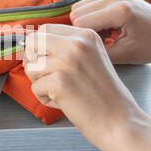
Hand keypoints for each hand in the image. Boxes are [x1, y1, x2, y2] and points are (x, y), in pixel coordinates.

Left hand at [23, 24, 143, 144]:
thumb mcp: (91, 58)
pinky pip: (35, 87)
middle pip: (33, 41)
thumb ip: (68, 48)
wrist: (119, 121)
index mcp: (85, 35)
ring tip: (59, 91)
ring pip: (31, 67)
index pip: (46, 29)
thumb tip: (32, 46)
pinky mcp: (58, 82)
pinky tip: (62, 102)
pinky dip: (44, 98)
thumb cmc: (103, 95)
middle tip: (45, 76)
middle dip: (33, 60)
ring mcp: (66, 62)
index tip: (45, 61)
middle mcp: (76, 43)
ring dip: (39, 82)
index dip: (39, 47)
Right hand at [69, 0, 150, 63]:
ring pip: (80, 6)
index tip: (93, 49)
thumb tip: (74, 50)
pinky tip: (107, 28)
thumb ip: (97, 52)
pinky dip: (92, 16)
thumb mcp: (125, 56)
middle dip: (82, 29)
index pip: (80, 23)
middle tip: (99, 42)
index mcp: (120, 11)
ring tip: (104, 35)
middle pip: (76, 12)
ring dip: (86, 22)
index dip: (82, 38)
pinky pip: (89, 4)